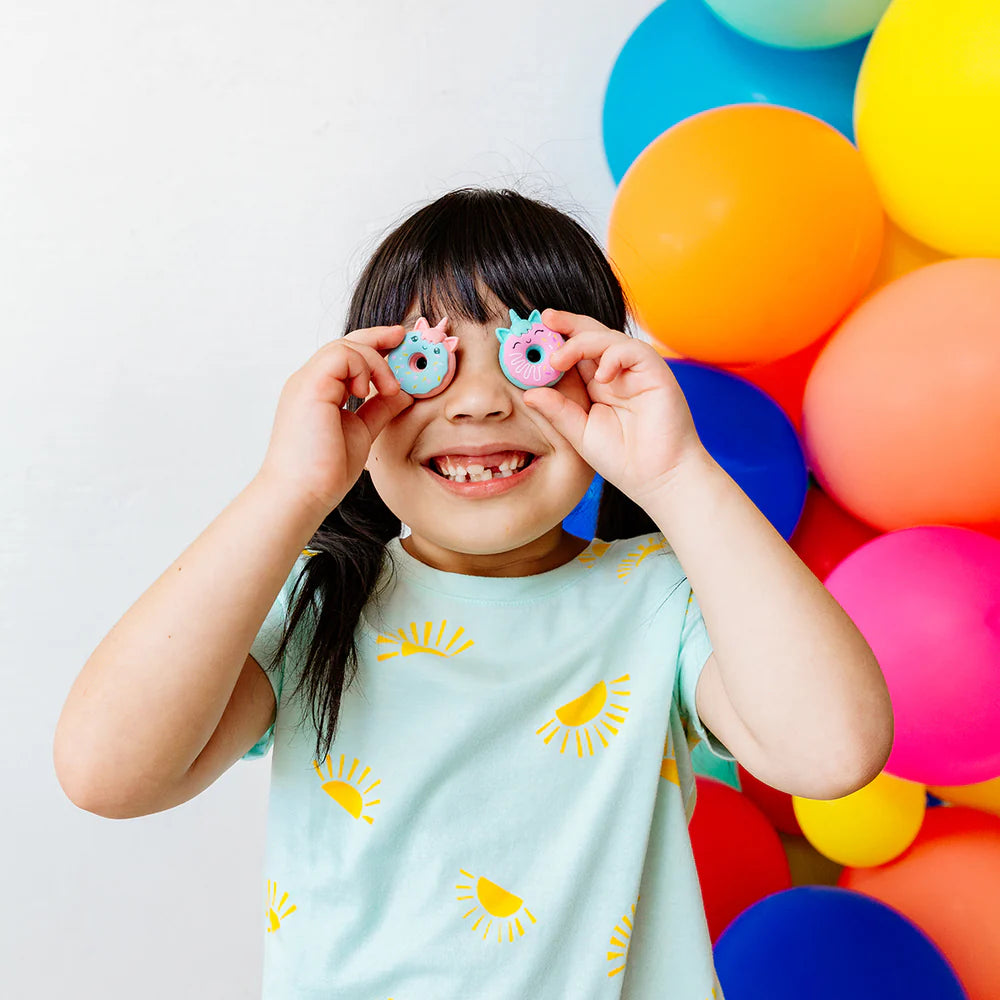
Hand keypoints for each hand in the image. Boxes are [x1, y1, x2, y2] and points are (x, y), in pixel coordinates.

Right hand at [257, 325, 412, 514]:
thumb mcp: (362, 431)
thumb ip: (379, 409)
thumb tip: (404, 393)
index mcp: (319, 392)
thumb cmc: (325, 471)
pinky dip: (363, 367)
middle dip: (378, 337)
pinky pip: (341, 355)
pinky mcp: (310, 386)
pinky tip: (369, 391)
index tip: (399, 343)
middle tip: (404, 338)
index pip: (345, 356)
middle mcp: (309, 382)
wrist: (302, 493)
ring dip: (375, 361)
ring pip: (344, 346)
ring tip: (388, 389)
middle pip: (345, 343)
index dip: (373, 346)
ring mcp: (307, 382)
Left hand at [522, 309, 706, 507]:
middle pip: (591, 336)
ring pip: (609, 338)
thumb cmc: (622, 459)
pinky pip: (632, 350)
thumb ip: (558, 411)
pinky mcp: (655, 373)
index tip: (532, 336)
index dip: (556, 342)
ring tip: (558, 360)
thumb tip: (528, 394)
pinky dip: (613, 356)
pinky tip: (600, 376)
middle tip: (544, 319)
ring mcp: (635, 372)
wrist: (658, 478)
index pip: (575, 354)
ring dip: (581, 342)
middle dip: (568, 324)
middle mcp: (616, 373)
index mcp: (597, 385)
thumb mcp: (580, 433)